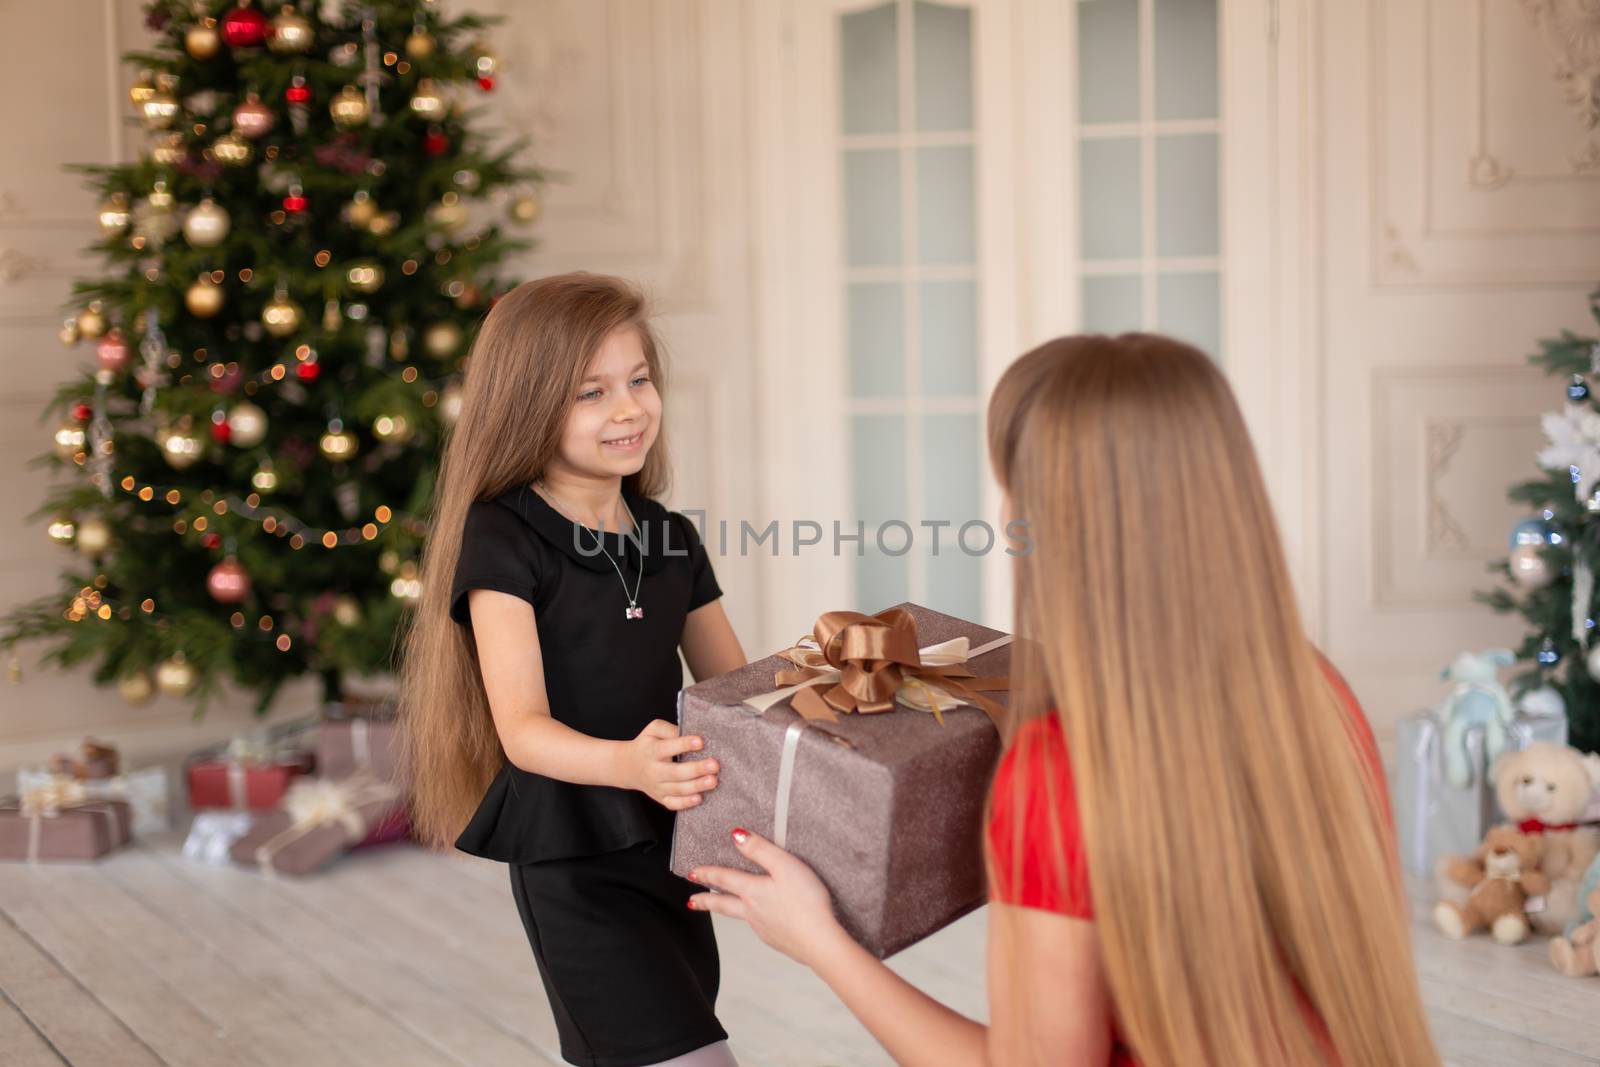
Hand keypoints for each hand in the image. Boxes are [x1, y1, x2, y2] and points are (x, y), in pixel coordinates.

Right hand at [616, 719, 718, 809]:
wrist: (628, 766)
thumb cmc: (647, 745)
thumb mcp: (653, 730)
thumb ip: (669, 729)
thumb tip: (690, 735)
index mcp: (652, 751)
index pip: (667, 747)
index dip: (684, 744)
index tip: (701, 741)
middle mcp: (654, 770)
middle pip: (675, 772)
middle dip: (696, 769)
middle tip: (714, 765)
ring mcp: (657, 787)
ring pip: (677, 790)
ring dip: (696, 786)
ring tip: (713, 781)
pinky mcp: (661, 798)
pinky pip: (673, 804)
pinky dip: (685, 803)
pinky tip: (699, 798)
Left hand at [687, 827, 849, 967]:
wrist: (819, 942)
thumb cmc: (806, 902)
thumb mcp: (784, 866)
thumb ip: (760, 850)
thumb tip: (737, 835)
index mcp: (752, 892)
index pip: (723, 879)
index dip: (707, 874)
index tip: (692, 873)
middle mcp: (752, 912)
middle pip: (722, 905)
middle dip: (705, 901)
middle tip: (691, 902)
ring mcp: (763, 929)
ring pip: (740, 917)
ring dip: (728, 911)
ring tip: (725, 908)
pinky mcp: (776, 940)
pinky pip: (759, 928)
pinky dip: (753, 922)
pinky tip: (762, 921)